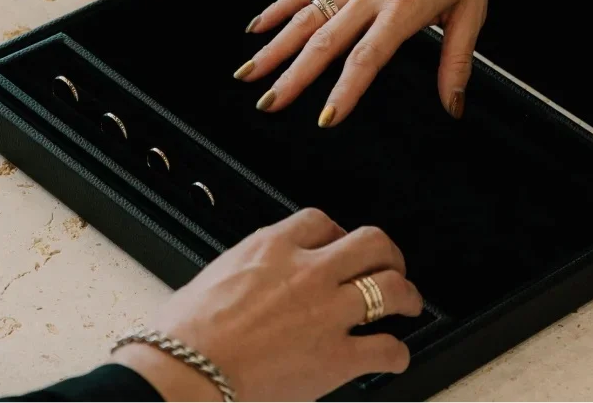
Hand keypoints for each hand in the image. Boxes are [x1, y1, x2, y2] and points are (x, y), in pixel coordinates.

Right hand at [113, 209, 421, 400]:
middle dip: (387, 252)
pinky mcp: (335, 359)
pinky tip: (395, 354)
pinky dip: (397, 352)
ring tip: (408, 302)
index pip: (320, 220)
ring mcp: (326, 313)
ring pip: (390, 287)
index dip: (337, 232)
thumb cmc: (186, 334)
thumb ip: (250, 270)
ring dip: (406, 294)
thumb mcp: (217, 275)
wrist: (184, 373)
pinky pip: (385, 349)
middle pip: (369, 241)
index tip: (339, 244)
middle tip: (390, 264)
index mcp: (272, 246)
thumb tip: (256, 280)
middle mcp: (307, 271)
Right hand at [237, 0, 497, 122]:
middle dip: (292, 77)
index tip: (325, 118)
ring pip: (305, 16)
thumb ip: (457, 60)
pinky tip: (256, 27)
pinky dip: (278, 7)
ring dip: (274, 46)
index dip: (345, 90)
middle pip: (324, 41)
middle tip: (267, 105)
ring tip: (248, 73)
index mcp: (404, 7)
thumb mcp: (474, 9)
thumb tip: (452, 106)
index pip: (367, 57)